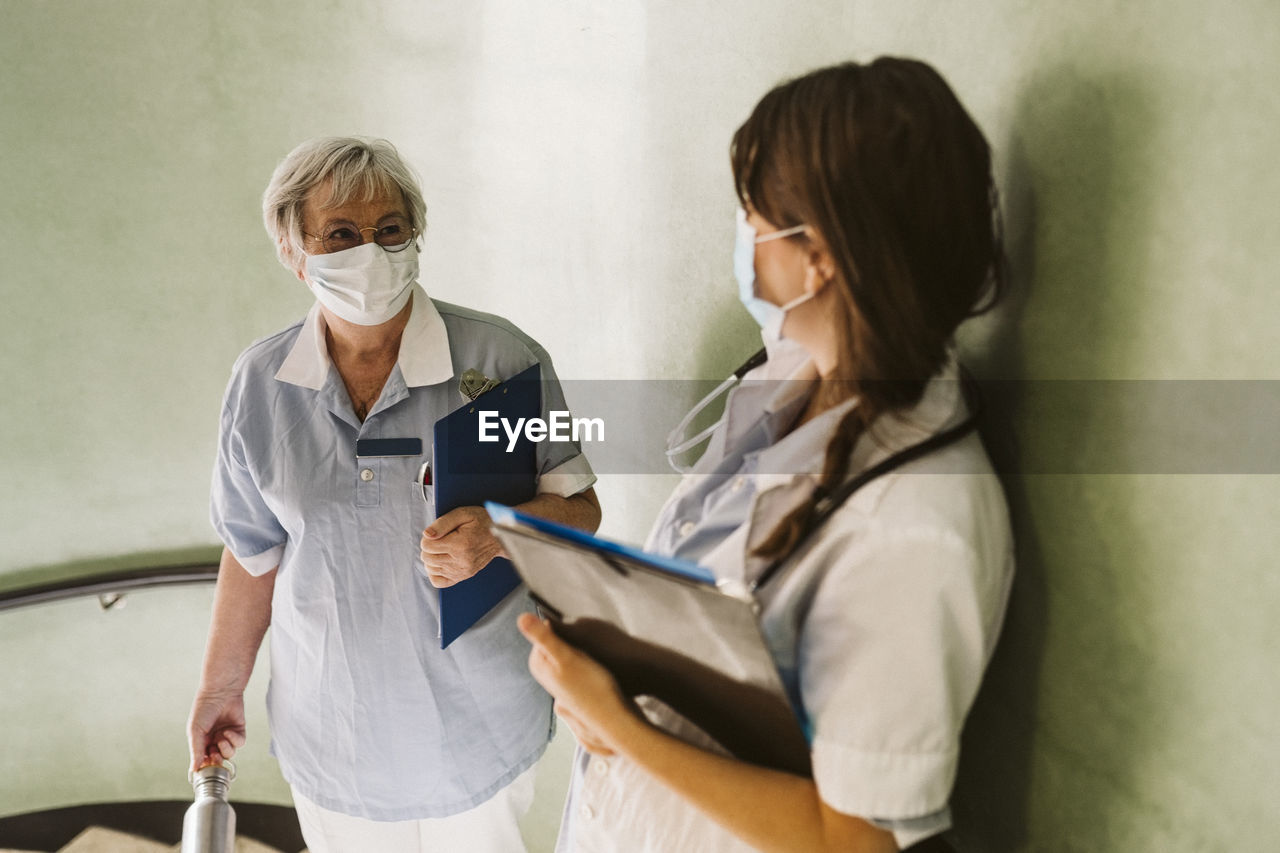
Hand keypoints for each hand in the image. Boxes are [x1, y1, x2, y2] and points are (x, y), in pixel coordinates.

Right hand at [187, 690, 245, 773]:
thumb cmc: (203, 710)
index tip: (204, 767)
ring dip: (225, 750)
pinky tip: (228, 732)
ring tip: (220, 740)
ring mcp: (227, 735)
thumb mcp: (195, 731)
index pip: (204, 759)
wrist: (220, 692)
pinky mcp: (239, 730)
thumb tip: (193, 769)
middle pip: (218, 759)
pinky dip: (234, 740)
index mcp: (202, 740)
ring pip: (230, 753)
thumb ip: (196, 751)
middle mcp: (214, 739)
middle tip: (213, 753)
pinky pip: (240, 743)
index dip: (205, 765)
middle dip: (216, 759)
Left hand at [420, 506, 503, 586]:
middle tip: (440, 539)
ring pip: (431, 569)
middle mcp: (461, 560)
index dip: (428, 537)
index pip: (426, 546)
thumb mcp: (463, 514)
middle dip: (429, 547)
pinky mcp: (463, 576)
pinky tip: (441, 561)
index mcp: (459, 544)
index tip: (438, 533)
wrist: (500, 535)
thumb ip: (442, 523)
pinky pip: (438, 581)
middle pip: (427, 558)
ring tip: (443, 549)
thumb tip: (427, 535)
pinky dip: (435, 572)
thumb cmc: (482, 522)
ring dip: (432, 558)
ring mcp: (462, 571)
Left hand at [517, 613, 637, 755]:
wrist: (612, 716)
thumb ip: (543, 637)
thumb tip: (520, 617)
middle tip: (587, 656)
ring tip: (593, 666)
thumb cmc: (591, 686)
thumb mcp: (566, 655)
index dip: (565, 632)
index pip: (547, 631)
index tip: (577, 644)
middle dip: (573, 643)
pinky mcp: (573, 685)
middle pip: (558, 642)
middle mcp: (544, 673)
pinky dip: (588, 663)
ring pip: (570, 653)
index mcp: (537, 663)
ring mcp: (558, 680)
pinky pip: (579, 663)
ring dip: (582, 653)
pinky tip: (597, 672)